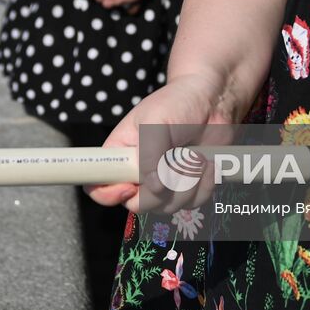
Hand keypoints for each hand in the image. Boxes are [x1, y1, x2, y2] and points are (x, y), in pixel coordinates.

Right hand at [87, 72, 236, 213]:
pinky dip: (204, 184)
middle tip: (177, 159)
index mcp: (120, 155)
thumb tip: (154, 187)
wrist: (211, 104)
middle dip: (163, 187)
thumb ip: (149, 156)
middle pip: (138, 204)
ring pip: (168, 206)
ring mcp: (163, 184)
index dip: (109, 194)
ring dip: (188, 181)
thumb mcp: (155, 123)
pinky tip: (208, 162)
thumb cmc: (176, 104)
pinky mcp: (187, 189)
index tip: (129, 187)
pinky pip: (193, 204)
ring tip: (196, 154)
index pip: (98, 186)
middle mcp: (138, 174)